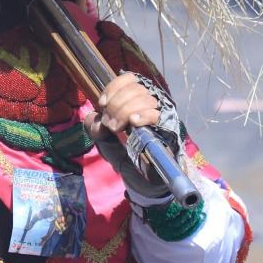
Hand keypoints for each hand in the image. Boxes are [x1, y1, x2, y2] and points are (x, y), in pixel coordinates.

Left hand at [83, 73, 183, 201]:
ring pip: (145, 98)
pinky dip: (143, 115)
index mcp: (136, 102)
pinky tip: (133, 122)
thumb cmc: (127, 159)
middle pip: (135, 88)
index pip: (129, 79)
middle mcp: (151, 104)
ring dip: (126, 110)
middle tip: (109, 124)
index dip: (114, 87)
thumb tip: (93, 118)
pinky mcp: (169, 129)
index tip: (102, 104)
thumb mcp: (106, 143)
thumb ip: (97, 130)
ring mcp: (161, 115)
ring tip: (118, 127)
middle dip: (117, 104)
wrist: (145, 183)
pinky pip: (157, 114)